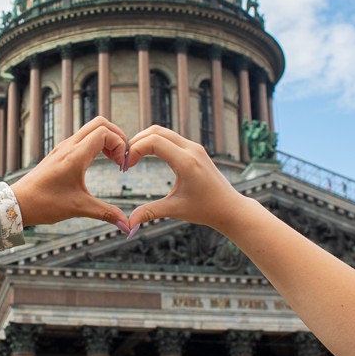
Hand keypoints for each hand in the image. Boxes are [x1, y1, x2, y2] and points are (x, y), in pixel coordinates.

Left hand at [11, 117, 129, 228]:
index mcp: (75, 155)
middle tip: (120, 156)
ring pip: (89, 129)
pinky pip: (81, 138)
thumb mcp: (79, 208)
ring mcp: (63, 147)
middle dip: (116, 135)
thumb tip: (126, 225)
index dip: (119, 144)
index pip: (104, 132)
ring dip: (105, 139)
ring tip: (111, 160)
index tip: (121, 164)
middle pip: (99, 123)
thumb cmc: (44, 203)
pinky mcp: (59, 153)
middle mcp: (69, 146)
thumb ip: (106, 213)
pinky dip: (94, 144)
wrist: (18, 203)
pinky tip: (97, 162)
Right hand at [124, 126, 253, 232]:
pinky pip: (171, 138)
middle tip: (124, 160)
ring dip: (145, 141)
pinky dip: (155, 143)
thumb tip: (128, 224)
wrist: (230, 208)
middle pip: (156, 131)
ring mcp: (194, 148)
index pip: (153, 142)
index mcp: (186, 162)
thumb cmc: (206, 210)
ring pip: (163, 132)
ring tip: (133, 158)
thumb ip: (150, 212)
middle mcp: (191, 149)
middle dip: (136, 142)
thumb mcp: (175, 210)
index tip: (125, 167)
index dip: (134, 150)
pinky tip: (147, 156)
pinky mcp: (195, 150)